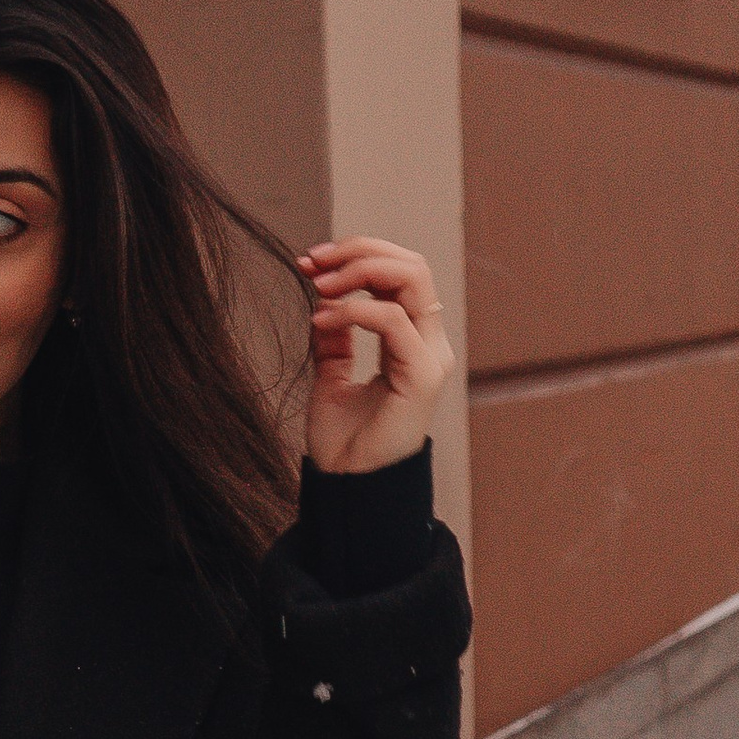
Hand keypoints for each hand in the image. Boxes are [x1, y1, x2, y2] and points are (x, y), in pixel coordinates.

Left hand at [296, 237, 455, 475]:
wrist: (348, 487)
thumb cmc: (344, 442)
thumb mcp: (331, 375)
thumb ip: (334, 338)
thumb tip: (324, 301)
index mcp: (412, 341)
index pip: (400, 273)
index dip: (357, 256)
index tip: (310, 261)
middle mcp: (427, 343)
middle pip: (412, 264)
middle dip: (360, 251)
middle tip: (314, 260)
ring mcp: (429, 358)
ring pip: (412, 279)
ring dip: (358, 270)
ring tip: (318, 285)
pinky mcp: (422, 376)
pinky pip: (392, 320)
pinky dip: (352, 311)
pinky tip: (321, 319)